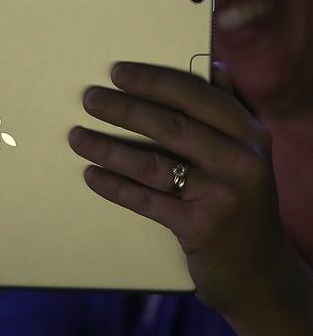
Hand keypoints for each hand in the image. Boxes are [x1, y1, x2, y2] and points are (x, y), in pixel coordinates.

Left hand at [69, 61, 290, 311]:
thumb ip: (232, 111)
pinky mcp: (199, 227)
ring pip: (152, 164)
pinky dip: (114, 186)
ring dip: (108, 148)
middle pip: (170, 126)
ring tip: (76, 137)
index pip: (196, 96)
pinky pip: (145, 200)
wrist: (258, 269)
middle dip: (124, 109)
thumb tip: (213, 66)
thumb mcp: (249, 154)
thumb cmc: (241, 200)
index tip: (118, 73)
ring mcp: (220, 196)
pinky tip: (90, 175)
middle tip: (89, 99)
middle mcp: (240, 161)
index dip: (154, 82)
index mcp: (250, 134)